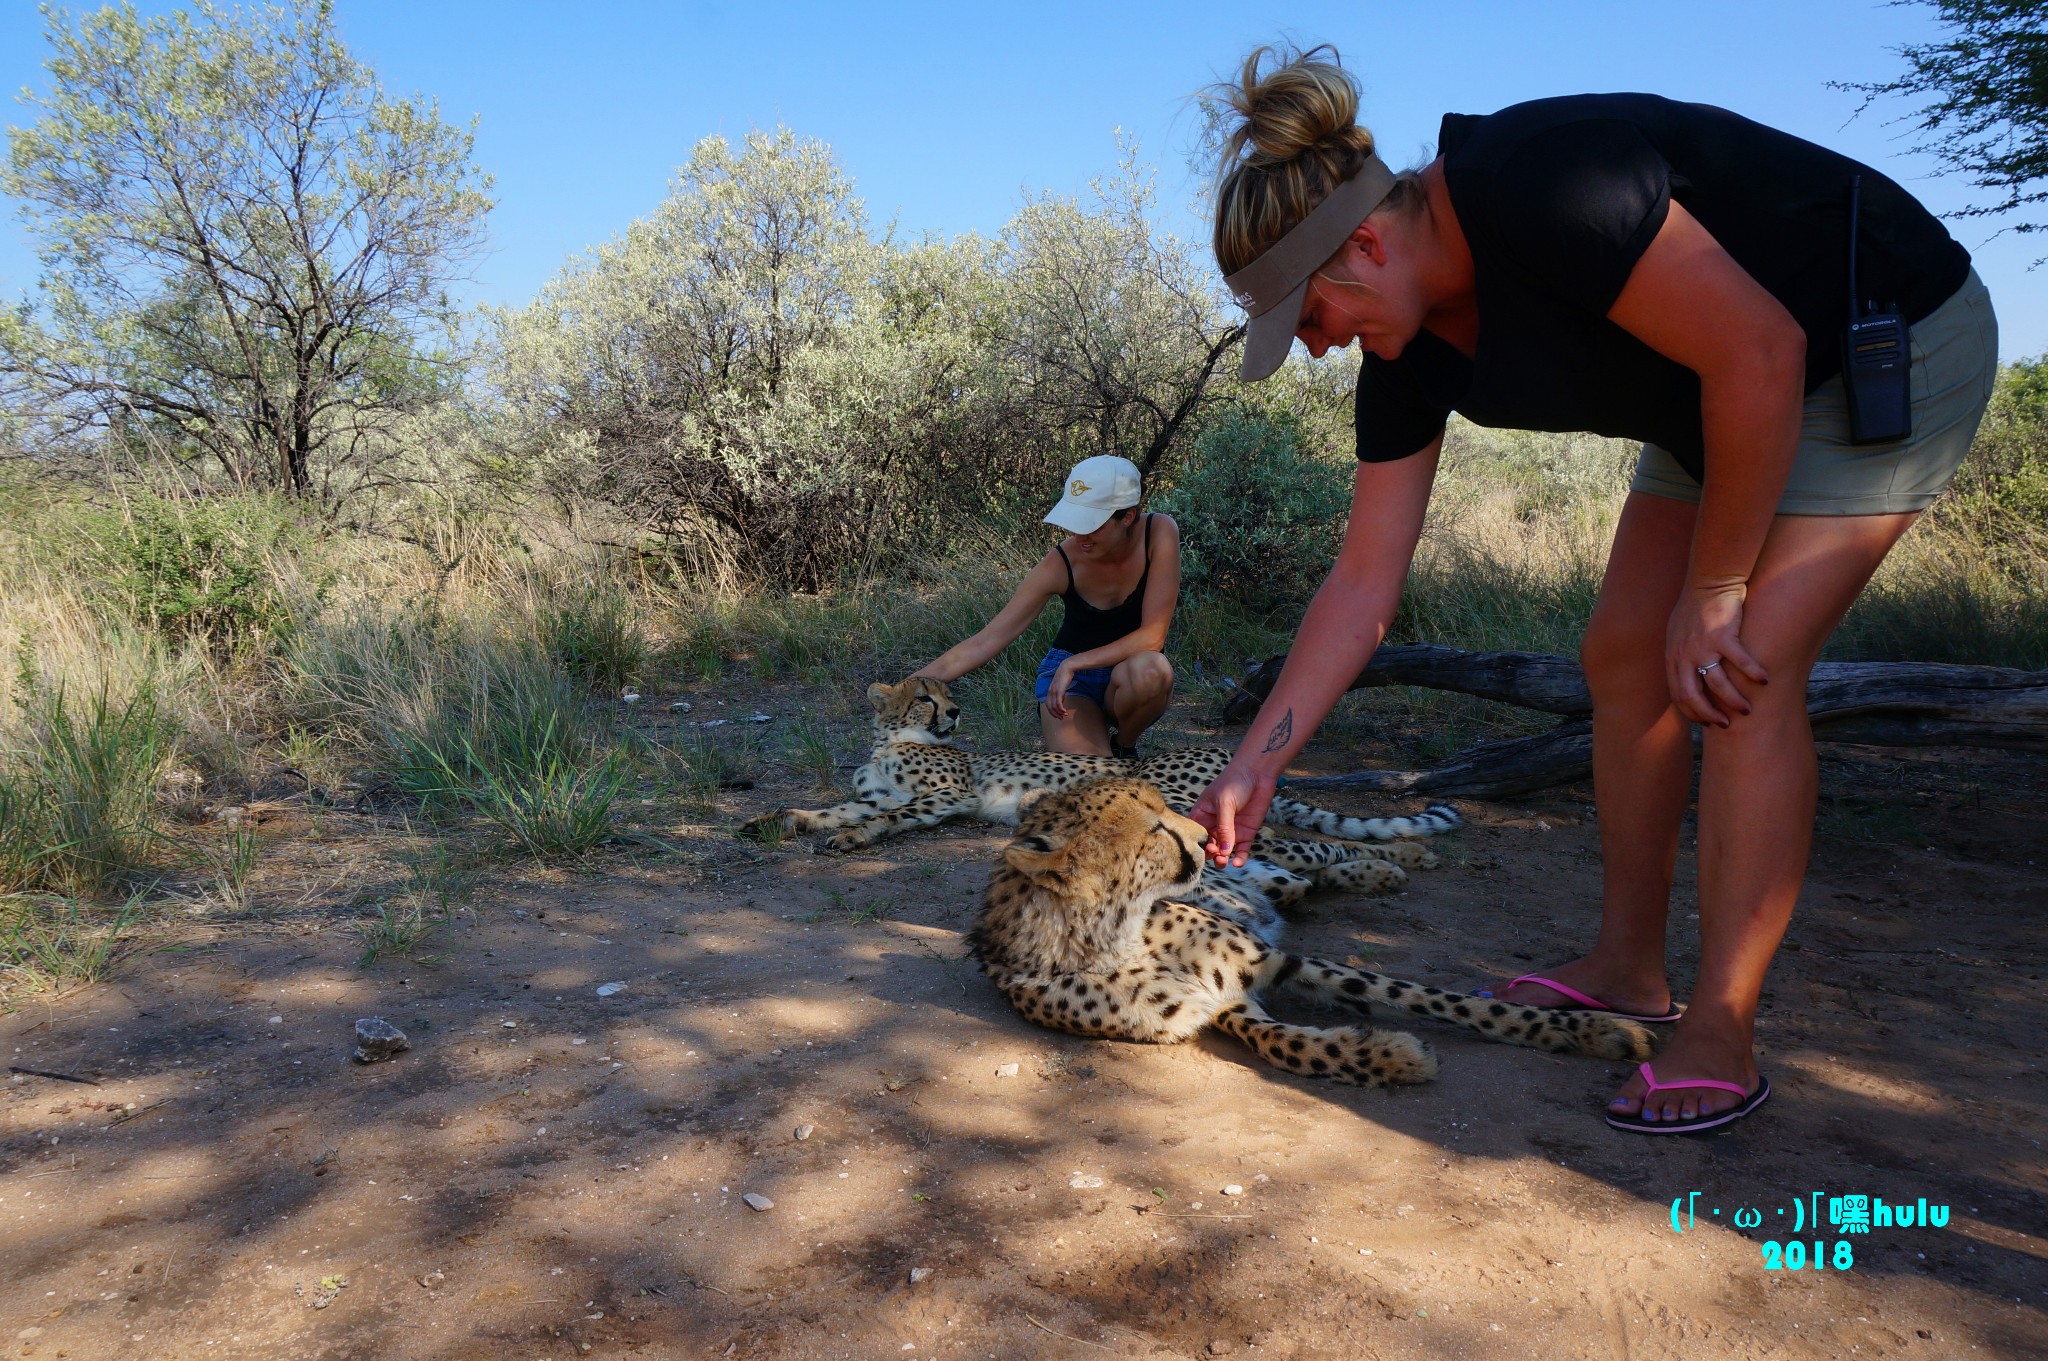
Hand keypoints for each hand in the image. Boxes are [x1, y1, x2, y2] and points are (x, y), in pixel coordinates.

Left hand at [1045, 660, 1075, 718]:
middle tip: (1060, 718)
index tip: (1057, 715)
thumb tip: (1061, 701)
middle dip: (1054, 714)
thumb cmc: (1065, 676)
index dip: (1051, 712)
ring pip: (1054, 706)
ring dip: (1059, 713)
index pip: (1047, 704)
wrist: (1067, 668)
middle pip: (1049, 707)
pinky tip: (1065, 711)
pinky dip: (1061, 709)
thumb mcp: (1061, 687)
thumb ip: (1060, 694)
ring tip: (1064, 716)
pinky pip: (1058, 703)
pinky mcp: (1059, 691)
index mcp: (1049, 691)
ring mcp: (1054, 692)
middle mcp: (1050, 692)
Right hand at [1189, 759, 1277, 867]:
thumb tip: (1223, 851)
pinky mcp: (1246, 832)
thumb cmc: (1234, 781)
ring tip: (1224, 861)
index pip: (1197, 834)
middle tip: (1215, 856)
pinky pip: (1242, 850)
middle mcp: (1215, 825)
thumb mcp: (1224, 803)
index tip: (1204, 849)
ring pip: (1225, 851)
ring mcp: (1231, 830)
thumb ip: (1224, 827)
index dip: (1198, 844)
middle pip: (1210, 846)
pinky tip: (1237, 863)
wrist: (1258, 773)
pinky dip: (1240, 858)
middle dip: (1211, 854)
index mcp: (1203, 815)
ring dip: (1223, 859)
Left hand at [1666, 582, 1767, 726]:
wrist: (1709, 582)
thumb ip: (1681, 656)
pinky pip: (1740, 662)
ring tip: (1746, 710)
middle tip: (1725, 724)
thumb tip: (1687, 674)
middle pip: (1693, 696)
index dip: (1692, 712)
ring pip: (1717, 685)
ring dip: (1733, 701)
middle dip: (1709, 715)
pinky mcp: (1724, 636)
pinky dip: (1753, 674)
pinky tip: (1764, 681)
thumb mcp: (1677, 634)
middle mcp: (1684, 655)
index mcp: (1673, 657)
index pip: (1678, 695)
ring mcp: (1703, 647)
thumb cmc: (1695, 607)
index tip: (1706, 722)